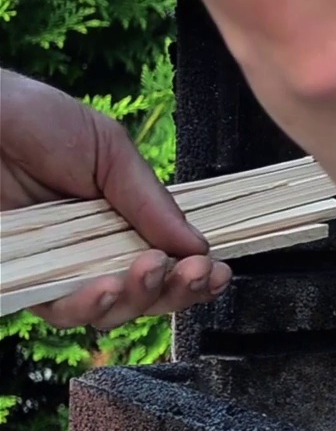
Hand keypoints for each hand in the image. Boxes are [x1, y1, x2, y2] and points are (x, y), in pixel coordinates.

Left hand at [0, 69, 229, 329]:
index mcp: (124, 220)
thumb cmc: (31, 119)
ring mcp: (59, 268)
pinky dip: (89, 305)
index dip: (197, 274)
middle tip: (194, 273)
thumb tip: (198, 245)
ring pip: (110, 312)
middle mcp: (94, 251)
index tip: (218, 272)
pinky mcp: (23, 280)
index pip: (170, 260)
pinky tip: (107, 286)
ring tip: (150, 272)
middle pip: (148, 296)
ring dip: (139, 300)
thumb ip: (152, 202)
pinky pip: (60, 310)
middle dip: (178, 291)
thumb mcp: (108, 149)